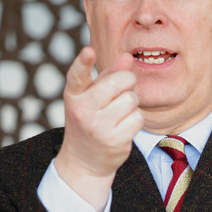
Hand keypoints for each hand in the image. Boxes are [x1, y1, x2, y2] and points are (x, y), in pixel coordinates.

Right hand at [55, 47, 142, 211]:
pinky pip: (138, 118)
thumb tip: (127, 57)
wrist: (84, 161)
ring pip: (131, 99)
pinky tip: (124, 127)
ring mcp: (97, 126)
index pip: (77, 76)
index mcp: (74, 96)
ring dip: (132, 104)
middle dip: (128, 81)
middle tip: (124, 90)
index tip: (89, 51)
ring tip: (120, 113)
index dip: (83, 62)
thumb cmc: (91, 121)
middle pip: (118, 82)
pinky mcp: (114, 140)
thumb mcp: (92, 98)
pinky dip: (136, 119)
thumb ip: (109, 76)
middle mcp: (82, 110)